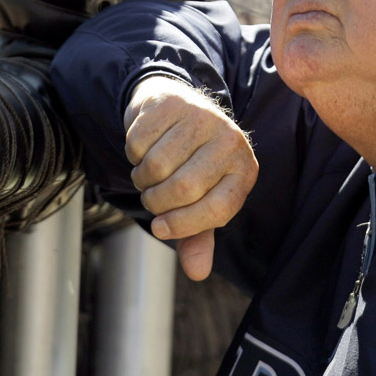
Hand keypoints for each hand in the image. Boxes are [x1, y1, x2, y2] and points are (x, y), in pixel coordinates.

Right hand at [123, 75, 258, 280]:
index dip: (184, 226)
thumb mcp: (201, 199)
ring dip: (141, 178)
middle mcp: (229, 141)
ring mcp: (202, 118)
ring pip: (156, 166)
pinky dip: (132, 153)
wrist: (177, 109)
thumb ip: (199, 235)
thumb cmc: (191, 163)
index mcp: (243, 169)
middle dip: (156, 202)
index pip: (218, 210)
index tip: (161, 228)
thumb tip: (197, 272)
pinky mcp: (172, 103)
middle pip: (183, 189)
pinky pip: (138, 143)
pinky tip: (143, 148)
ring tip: (148, 173)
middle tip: (152, 197)